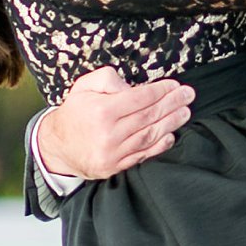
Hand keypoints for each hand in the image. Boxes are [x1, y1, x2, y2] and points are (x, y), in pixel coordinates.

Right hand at [36, 67, 193, 179]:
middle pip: (149, 116)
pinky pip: (142, 155)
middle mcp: (108, 133)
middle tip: (188, 95)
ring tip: (185, 112)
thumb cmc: (74, 112)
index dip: (161, 91)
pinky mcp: (114, 166)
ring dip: (171, 123)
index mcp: (102, 111)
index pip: (140, 98)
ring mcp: (112, 153)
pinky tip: (171, 135)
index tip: (174, 85)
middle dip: (172, 104)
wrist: (57, 146)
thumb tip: (131, 87)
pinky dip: (159, 146)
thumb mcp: (84, 86)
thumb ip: (108, 79)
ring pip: (149, 136)